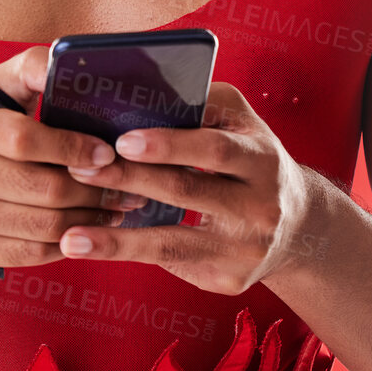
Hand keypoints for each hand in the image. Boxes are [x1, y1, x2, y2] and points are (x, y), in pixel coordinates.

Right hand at [0, 47, 149, 269]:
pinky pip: (30, 254)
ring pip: (43, 226)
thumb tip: (64, 59)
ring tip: (121, 207)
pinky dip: (68, 243)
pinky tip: (92, 229)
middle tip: (133, 186)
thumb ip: (32, 68)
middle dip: (96, 190)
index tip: (108, 152)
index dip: (71, 147)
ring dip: (91, 219)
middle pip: (42, 189)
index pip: (24, 141)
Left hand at [56, 81, 314, 295]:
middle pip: (186, 190)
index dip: (168, 143)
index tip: (121, 140)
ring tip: (72, 236)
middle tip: (79, 172)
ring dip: (117, 239)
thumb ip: (200, 106)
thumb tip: (137, 91)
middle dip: (128, 180)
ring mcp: (247, 248)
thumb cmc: (250, 159)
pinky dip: (129, 253)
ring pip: (173, 241)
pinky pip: (173, 264)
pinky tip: (93, 248)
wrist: (300, 227)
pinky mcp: (229, 279)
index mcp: (261, 156)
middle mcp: (260, 204)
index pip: (212, 147)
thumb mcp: (240, 124)